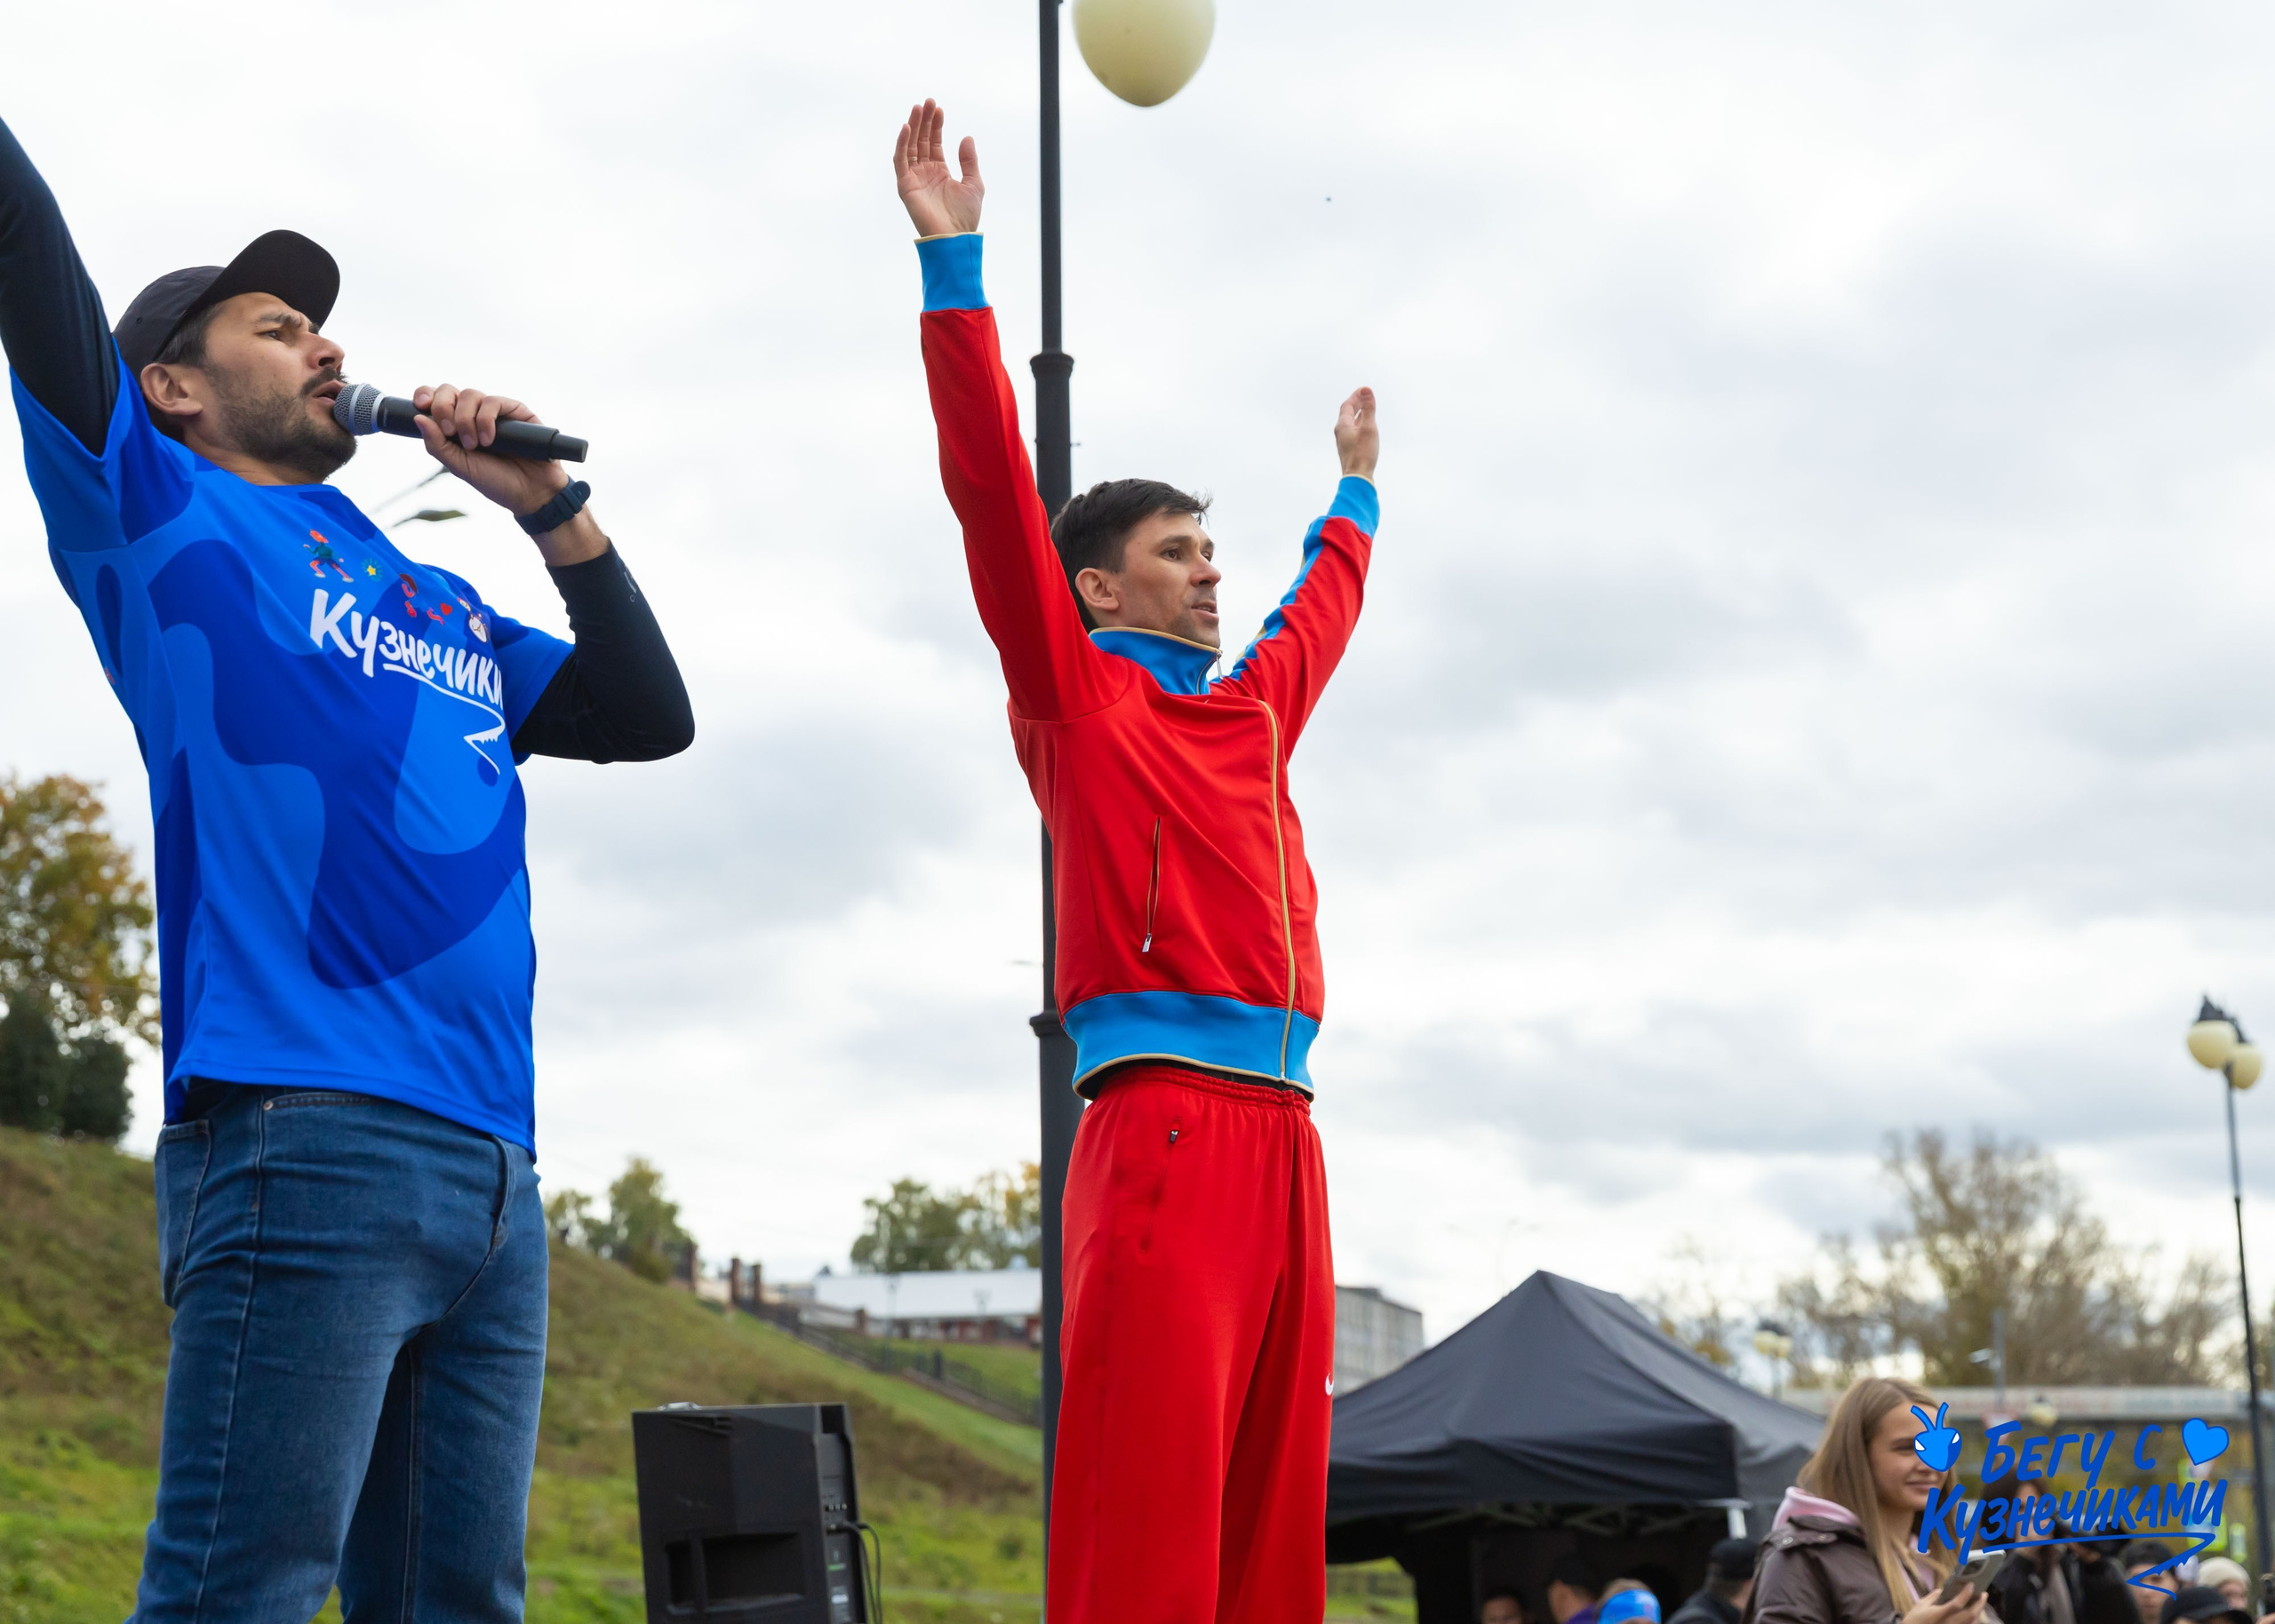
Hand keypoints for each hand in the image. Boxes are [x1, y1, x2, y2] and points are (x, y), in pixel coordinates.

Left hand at [411, 382, 569, 515]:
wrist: (530, 493)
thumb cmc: (496, 482)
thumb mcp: (459, 467)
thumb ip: (437, 444)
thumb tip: (418, 418)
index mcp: (456, 425)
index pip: (436, 399)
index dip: (426, 395)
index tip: (421, 406)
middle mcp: (474, 414)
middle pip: (449, 391)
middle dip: (443, 407)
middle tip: (450, 431)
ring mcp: (495, 412)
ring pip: (470, 394)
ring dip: (466, 419)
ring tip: (475, 444)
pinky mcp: (516, 411)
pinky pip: (493, 402)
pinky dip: (485, 419)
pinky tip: (489, 439)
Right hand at [895, 99, 983, 236]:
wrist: (955, 237)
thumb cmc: (965, 216)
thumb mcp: (974, 183)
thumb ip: (969, 160)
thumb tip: (967, 137)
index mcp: (939, 171)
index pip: (935, 142)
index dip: (936, 125)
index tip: (939, 109)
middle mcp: (924, 172)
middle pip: (922, 140)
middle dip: (924, 121)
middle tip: (928, 102)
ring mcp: (914, 178)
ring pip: (910, 146)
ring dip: (913, 126)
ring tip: (918, 108)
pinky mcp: (905, 185)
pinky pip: (900, 160)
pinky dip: (902, 144)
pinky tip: (907, 128)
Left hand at [1335, 385, 1378, 480]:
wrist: (1357, 477)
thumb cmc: (1363, 453)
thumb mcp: (1368, 427)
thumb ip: (1368, 408)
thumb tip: (1366, 389)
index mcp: (1343, 425)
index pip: (1347, 405)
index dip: (1356, 396)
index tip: (1364, 389)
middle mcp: (1341, 433)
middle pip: (1347, 414)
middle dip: (1356, 403)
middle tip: (1365, 396)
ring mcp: (1344, 442)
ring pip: (1350, 423)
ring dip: (1358, 414)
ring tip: (1366, 409)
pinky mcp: (1349, 450)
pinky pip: (1353, 432)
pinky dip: (1359, 424)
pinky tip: (1365, 429)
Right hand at [1902, 1584, 1988, 1623]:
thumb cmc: (1915, 1620)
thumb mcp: (1920, 1606)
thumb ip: (1932, 1597)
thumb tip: (1941, 1591)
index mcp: (1940, 1614)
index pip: (1957, 1604)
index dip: (1966, 1594)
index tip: (1971, 1585)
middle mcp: (1951, 1623)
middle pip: (1971, 1615)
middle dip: (1980, 1604)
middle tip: (1984, 1594)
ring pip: (1972, 1622)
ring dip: (1979, 1612)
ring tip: (1980, 1603)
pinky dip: (1974, 1619)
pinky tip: (1973, 1614)